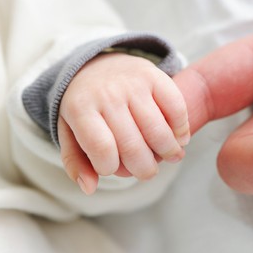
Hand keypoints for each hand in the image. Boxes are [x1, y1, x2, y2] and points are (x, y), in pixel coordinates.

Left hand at [58, 53, 188, 194]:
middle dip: (145, 169)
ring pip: (158, 131)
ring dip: (169, 152)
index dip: (111, 168)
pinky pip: (176, 108)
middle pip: (133, 146)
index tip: (113, 168)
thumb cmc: (86, 106)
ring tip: (171, 157)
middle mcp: (107, 93)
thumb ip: (75, 161)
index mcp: (80, 108)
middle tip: (148, 172)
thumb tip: (90, 188)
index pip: (102, 150)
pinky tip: (180, 138)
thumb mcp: (70, 131)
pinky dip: (182, 129)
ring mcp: (133, 83)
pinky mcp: (155, 76)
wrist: (97, 65)